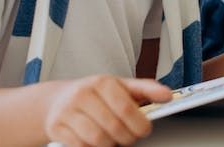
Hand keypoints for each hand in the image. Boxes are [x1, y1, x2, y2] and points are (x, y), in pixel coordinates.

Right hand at [43, 75, 170, 146]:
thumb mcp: (121, 87)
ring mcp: (67, 111)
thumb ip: (146, 90)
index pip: (126, 108)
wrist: (58, 99)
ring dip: (110, 145)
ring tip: (113, 139)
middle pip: (113, 127)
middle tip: (129, 137)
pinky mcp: (56, 127)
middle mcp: (83, 94)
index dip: (139, 124)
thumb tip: (167, 96)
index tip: (145, 130)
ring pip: (98, 140)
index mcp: (102, 82)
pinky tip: (96, 142)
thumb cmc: (96, 94)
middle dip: (127, 138)